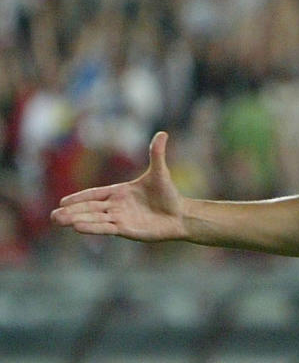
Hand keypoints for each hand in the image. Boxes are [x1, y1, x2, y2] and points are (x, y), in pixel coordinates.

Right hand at [50, 131, 188, 241]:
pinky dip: (92, 227)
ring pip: (94, 218)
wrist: (181, 215)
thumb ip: (156, 154)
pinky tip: (77, 227)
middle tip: (53, 215)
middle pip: (90, 208)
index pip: (95, 194)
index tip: (62, 201)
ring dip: (77, 219)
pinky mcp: (127, 229)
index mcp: (120, 192)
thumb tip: (162, 133)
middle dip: (72, 211)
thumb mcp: (160, 173)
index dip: (80, 197)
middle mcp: (117, 206)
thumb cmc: (169, 195)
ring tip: (58, 220)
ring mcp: (121, 218)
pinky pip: (106, 227)